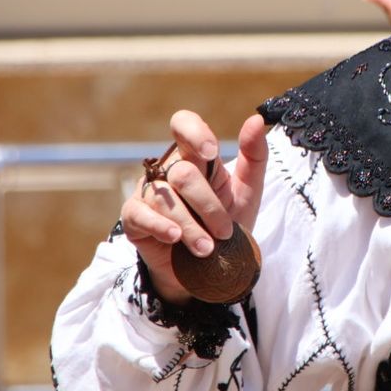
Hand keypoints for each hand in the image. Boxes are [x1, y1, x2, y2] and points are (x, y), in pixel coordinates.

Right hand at [117, 111, 269, 303]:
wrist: (209, 270)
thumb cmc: (228, 225)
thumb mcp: (248, 193)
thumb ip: (254, 156)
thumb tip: (256, 119)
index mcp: (194, 157)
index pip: (183, 124)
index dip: (194, 132)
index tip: (212, 152)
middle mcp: (167, 169)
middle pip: (182, 172)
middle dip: (208, 205)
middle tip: (225, 232)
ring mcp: (147, 192)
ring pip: (164, 198)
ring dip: (190, 227)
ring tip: (207, 249)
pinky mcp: (133, 217)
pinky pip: (140, 214)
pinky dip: (160, 226)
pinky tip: (175, 238)